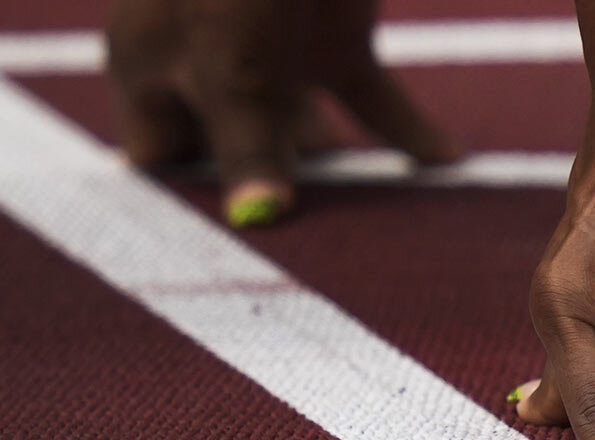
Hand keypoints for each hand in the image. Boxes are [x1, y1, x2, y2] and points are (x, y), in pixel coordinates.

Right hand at [106, 0, 458, 226]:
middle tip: (309, 253)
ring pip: (301, 129)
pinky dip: (404, 131)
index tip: (230, 249)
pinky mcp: (334, 31)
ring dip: (337, 171)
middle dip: (268, 190)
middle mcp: (205, 59)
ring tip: (370, 230)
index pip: (157, 158)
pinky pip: (368, 96)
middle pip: (232, 149)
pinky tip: (445, 163)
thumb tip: (256, 222)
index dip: (188, 199)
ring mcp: (270, 45)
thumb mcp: (237, 64)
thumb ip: (247, 146)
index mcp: (149, 62)